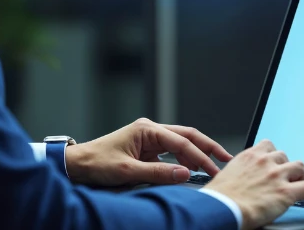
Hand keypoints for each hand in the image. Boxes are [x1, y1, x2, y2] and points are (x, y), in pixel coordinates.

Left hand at [65, 118, 232, 186]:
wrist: (77, 165)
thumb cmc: (97, 164)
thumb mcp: (127, 171)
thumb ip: (157, 173)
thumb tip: (186, 174)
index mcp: (147, 129)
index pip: (182, 142)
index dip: (200, 157)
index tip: (214, 169)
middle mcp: (150, 130)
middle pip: (187, 136)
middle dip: (207, 147)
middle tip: (226, 159)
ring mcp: (149, 139)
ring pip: (181, 144)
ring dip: (196, 155)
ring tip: (213, 168)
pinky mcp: (147, 149)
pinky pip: (172, 153)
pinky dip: (184, 161)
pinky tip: (193, 170)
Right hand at [205, 140, 303, 229]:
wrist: (221, 208)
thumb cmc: (218, 198)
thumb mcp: (225, 177)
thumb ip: (237, 174)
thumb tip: (238, 183)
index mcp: (248, 156)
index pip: (268, 146)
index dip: (275, 155)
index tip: (277, 160)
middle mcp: (265, 162)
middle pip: (286, 157)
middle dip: (289, 167)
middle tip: (290, 177)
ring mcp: (277, 175)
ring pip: (300, 168)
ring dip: (303, 176)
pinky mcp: (286, 192)